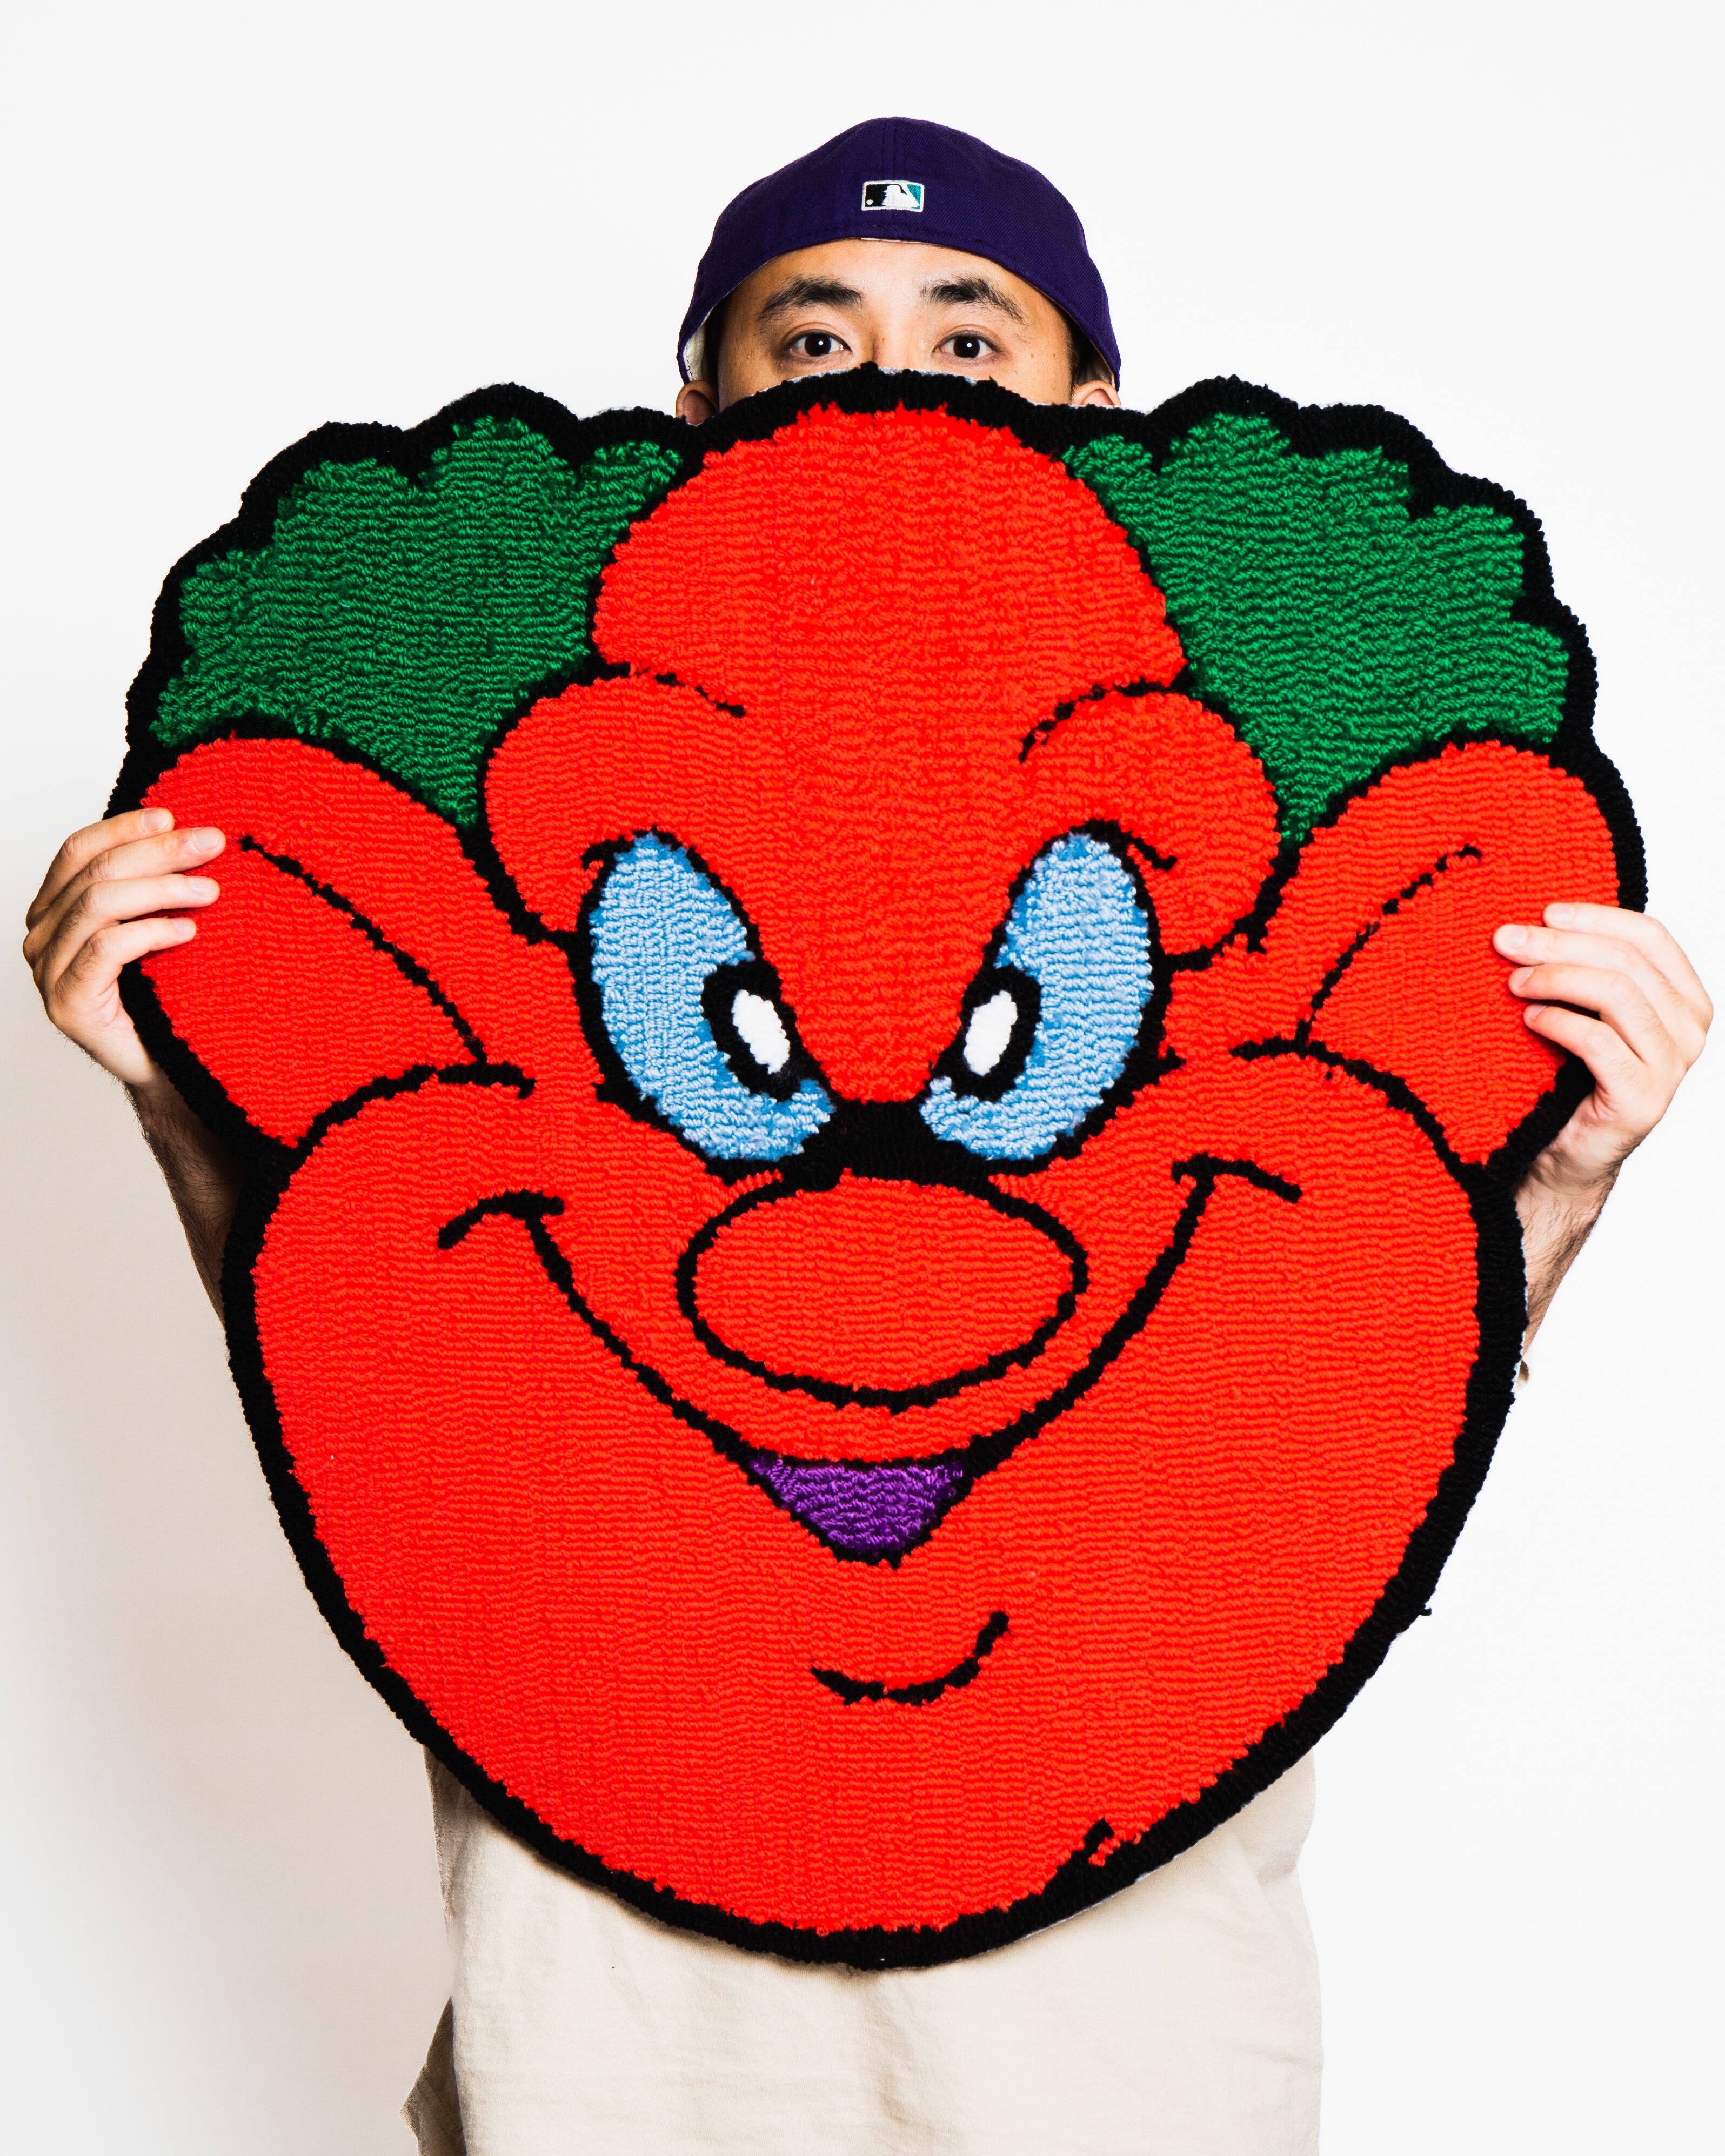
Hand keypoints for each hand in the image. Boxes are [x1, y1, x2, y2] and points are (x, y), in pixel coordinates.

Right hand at [23, 807, 224, 1089]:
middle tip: (210, 844)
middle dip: (157, 852)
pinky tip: (188, 930)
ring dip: (161, 889)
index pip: (78, 851)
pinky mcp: (67, 1005)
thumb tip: (191, 831)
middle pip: (93, 873)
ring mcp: (48, 972)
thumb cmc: (165, 995)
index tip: (173, 815)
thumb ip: (151, 885)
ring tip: (210, 890)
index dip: (123, 828)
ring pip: (97, 904)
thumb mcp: (159, 926)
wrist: (169, 1068)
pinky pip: (105, 949)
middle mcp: (42, 937)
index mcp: (55, 911)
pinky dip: (151, 931)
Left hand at [1495, 904, 1709, 1341]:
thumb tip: (1537, 916)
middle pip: (1627, 961)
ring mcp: (1672, 1066)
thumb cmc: (1568, 1073)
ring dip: (1556, 979)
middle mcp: (1690, 1030)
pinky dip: (1558, 1022)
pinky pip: (1599, 1041)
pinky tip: (1529, 1019)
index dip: (1596, 917)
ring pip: (1617, 993)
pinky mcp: (1644, 1099)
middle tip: (1506, 940)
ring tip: (1513, 982)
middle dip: (1559, 944)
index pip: (1651, 935)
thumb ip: (1584, 967)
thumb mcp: (1584, 1010)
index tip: (1544, 911)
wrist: (1563, 1153)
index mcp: (1685, 998)